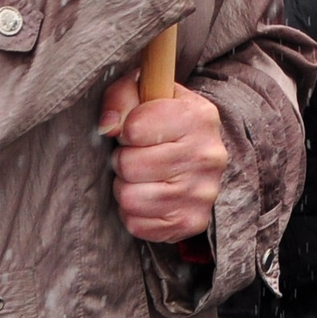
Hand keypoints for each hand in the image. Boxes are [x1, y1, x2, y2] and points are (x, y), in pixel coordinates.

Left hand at [97, 73, 226, 243]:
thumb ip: (121, 97)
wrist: (196, 151)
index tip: (136, 129)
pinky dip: (133, 212)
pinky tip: (148, 195)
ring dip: (126, 186)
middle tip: (135, 154)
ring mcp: (202, 193)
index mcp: (199, 117)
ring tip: (140, 175)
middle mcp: (207, 156)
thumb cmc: (162, 119)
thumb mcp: (144, 93)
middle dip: (122, 159)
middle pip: (129, 165)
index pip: (134, 128)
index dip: (126, 129)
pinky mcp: (191, 222)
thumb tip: (108, 127)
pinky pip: (136, 224)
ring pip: (130, 198)